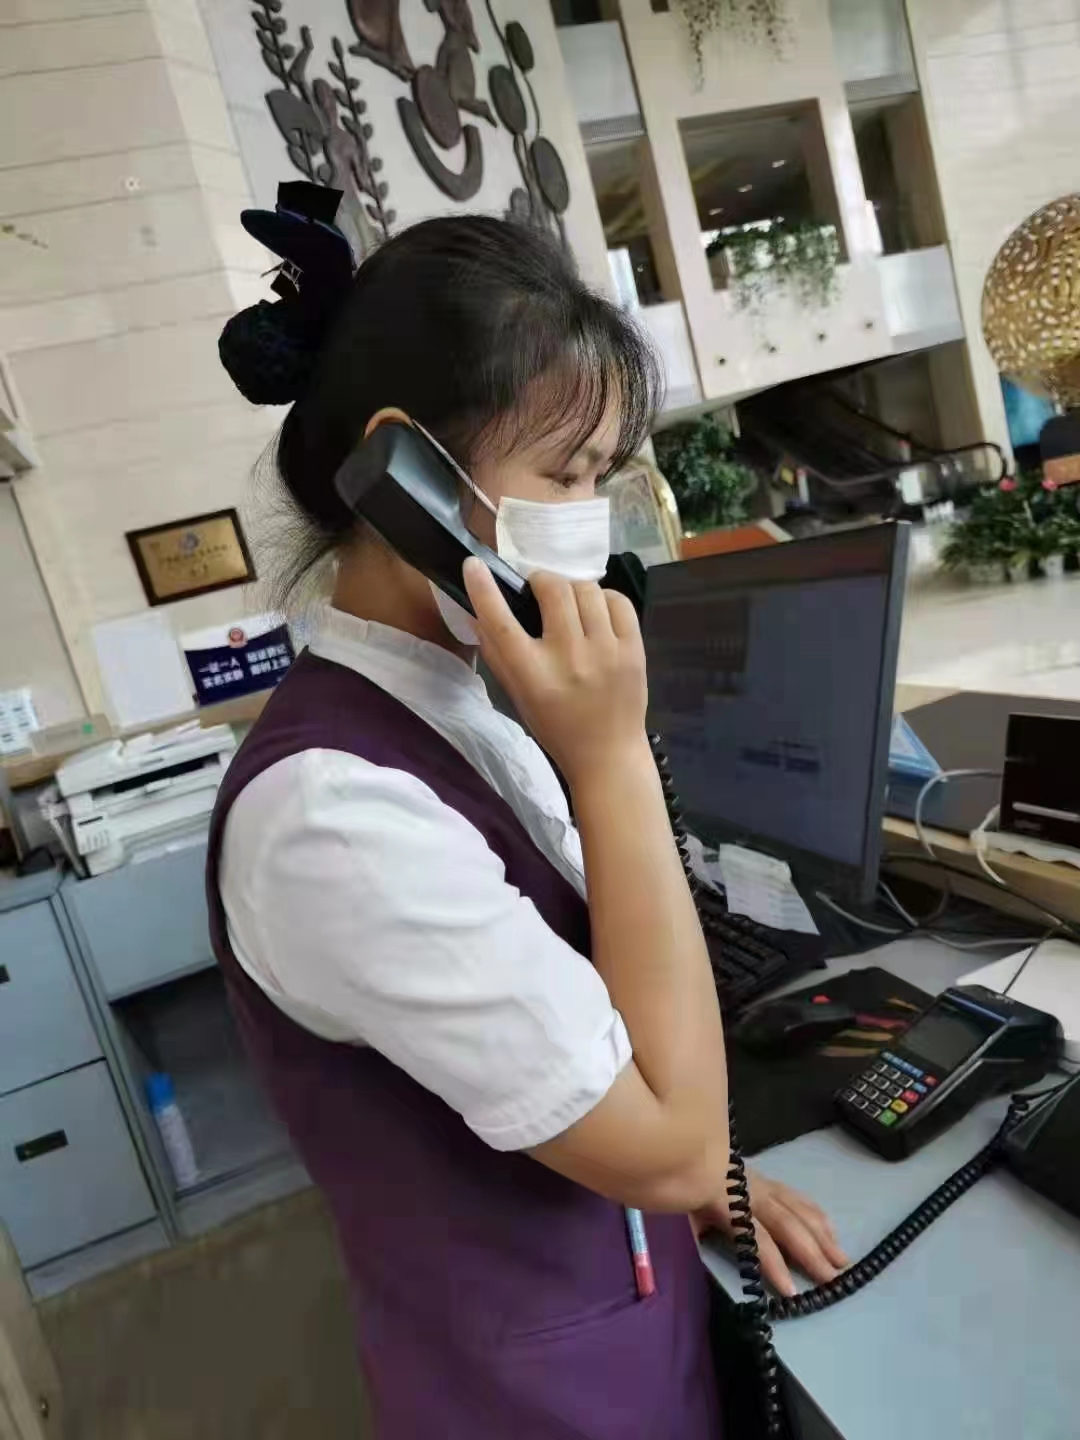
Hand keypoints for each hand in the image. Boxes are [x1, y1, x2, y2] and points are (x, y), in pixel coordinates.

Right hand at [462, 560, 647, 785]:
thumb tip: (477, 613)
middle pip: (554, 591)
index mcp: (534, 676)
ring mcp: (606, 652)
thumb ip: (498, 654)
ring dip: (572, 588)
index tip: (474, 566)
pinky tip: (596, 612)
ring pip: (587, 590)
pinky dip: (603, 598)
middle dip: (542, 581)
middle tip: (539, 591)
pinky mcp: (634, 649)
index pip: (501, 623)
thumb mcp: (519, 696)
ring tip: (569, 604)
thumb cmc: (556, 726)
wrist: (608, 755)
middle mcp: (569, 659)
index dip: (485, 590)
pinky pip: (618, 601)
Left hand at [691, 1169, 848, 1297]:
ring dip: (822, 1235)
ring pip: (798, 1209)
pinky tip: (830, 1231)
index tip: (791, 1291)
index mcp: (727, 1204)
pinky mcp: (769, 1180)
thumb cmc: (682, 1187)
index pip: (756, 1238)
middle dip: (811, 1252)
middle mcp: (752, 1192)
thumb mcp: (684, 1214)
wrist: (684, 1147)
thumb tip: (717, 1262)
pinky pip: (798, 1197)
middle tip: (831, 1280)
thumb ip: (701, 1236)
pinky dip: (817, 1215)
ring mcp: (764, 1184)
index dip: (774, 1264)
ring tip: (840, 1261)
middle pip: (787, 1223)